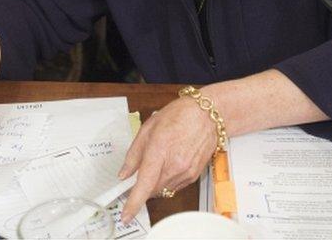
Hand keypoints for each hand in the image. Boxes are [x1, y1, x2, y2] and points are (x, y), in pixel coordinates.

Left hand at [118, 94, 215, 222]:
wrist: (207, 115)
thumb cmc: (179, 116)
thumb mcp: (148, 128)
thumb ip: (133, 154)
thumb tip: (124, 173)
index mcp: (159, 150)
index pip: (144, 184)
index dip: (134, 202)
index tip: (126, 215)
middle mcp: (175, 165)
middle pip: (152, 190)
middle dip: (142, 186)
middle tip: (141, 171)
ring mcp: (186, 172)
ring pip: (163, 189)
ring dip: (155, 182)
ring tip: (160, 159)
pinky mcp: (194, 175)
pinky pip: (175, 186)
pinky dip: (168, 180)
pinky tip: (170, 162)